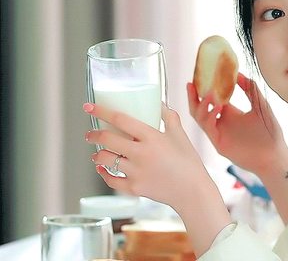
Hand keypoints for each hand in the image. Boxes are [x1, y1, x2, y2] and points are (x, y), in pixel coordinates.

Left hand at [84, 103, 211, 207]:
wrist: (192, 191)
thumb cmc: (188, 162)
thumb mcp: (180, 135)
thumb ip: (170, 118)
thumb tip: (160, 104)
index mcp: (152, 137)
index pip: (120, 120)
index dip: (101, 112)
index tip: (89, 107)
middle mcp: (141, 153)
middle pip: (107, 139)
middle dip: (93, 135)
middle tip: (91, 133)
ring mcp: (136, 172)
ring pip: (105, 159)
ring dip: (97, 154)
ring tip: (97, 152)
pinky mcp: (134, 187)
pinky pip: (111, 179)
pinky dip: (103, 173)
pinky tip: (103, 168)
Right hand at [187, 72, 286, 175]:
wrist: (275, 154)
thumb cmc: (270, 132)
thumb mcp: (260, 104)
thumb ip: (250, 89)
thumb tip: (238, 73)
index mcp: (230, 113)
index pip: (211, 98)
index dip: (205, 87)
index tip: (201, 74)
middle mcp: (221, 122)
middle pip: (200, 108)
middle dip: (193, 96)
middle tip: (191, 83)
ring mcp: (219, 133)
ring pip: (200, 117)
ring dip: (202, 104)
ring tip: (211, 92)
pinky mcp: (219, 144)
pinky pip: (208, 128)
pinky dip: (209, 116)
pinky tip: (218, 106)